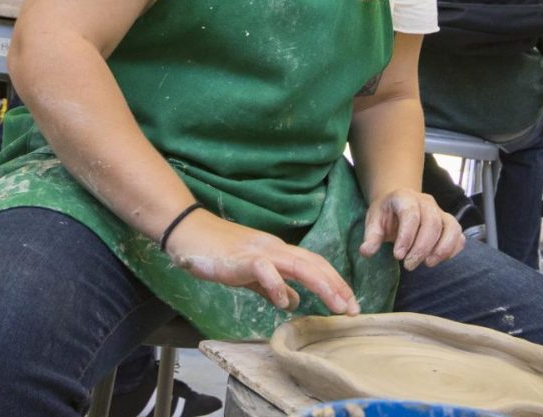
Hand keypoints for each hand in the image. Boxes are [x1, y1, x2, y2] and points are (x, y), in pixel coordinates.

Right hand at [165, 210, 359, 315]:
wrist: (188, 233)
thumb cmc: (217, 252)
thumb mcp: (250, 274)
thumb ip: (271, 286)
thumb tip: (293, 301)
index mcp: (278, 252)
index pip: (314, 265)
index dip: (334, 282)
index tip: (350, 304)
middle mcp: (274, 248)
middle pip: (314, 263)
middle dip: (337, 286)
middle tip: (353, 309)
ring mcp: (259, 251)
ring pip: (298, 264)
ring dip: (321, 284)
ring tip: (337, 305)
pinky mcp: (241, 258)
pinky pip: (263, 269)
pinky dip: (277, 284)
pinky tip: (285, 302)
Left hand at [358, 188, 464, 269]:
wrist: (400, 203)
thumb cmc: (386, 214)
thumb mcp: (374, 220)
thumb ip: (371, 236)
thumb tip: (367, 252)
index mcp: (405, 197)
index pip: (411, 215)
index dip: (406, 237)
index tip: (398, 256)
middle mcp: (426, 202)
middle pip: (432, 223)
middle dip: (421, 248)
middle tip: (408, 266)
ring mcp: (440, 211)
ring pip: (450, 227)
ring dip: (441, 249)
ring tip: (427, 264)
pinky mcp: (449, 223)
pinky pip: (458, 235)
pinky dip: (453, 249)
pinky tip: (439, 260)